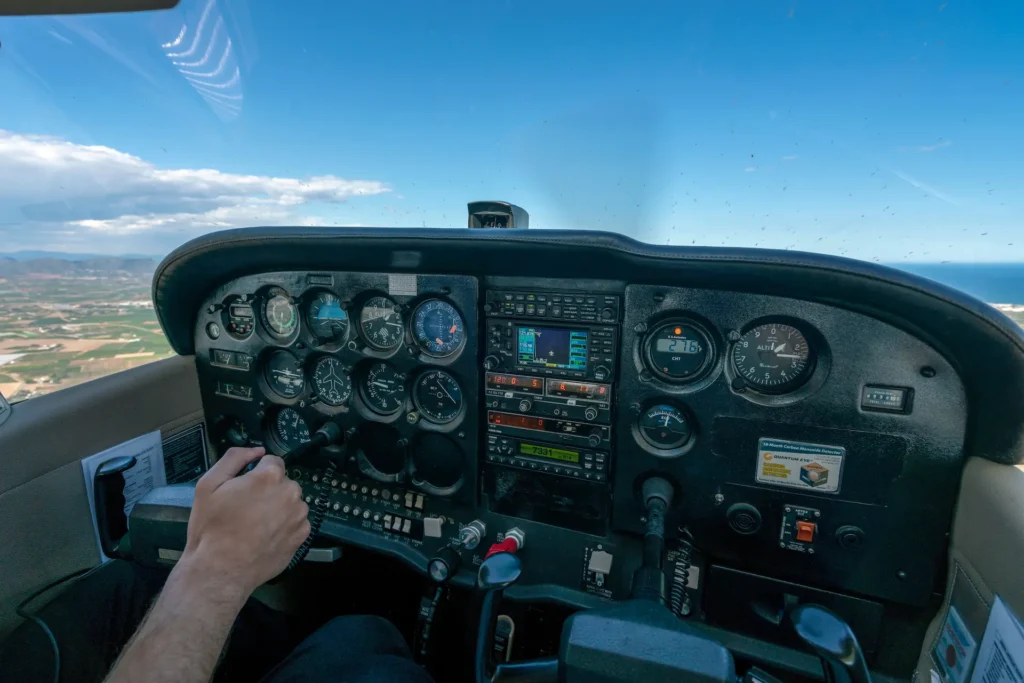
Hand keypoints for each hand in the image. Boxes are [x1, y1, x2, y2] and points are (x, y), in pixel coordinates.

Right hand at [183, 447, 309, 594]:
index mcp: (270, 476)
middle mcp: (291, 492)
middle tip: (246, 509)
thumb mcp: (209, 484)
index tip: (245, 488)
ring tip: (255, 526)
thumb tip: (256, 450)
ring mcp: (299, 516)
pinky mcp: (302, 536)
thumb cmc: (212, 528)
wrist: (221, 570)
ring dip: (278, 508)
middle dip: (268, 490)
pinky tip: (265, 537)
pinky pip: (296, 522)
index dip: (256, 473)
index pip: (271, 461)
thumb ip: (234, 458)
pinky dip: (284, 526)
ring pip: (290, 502)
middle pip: (282, 482)